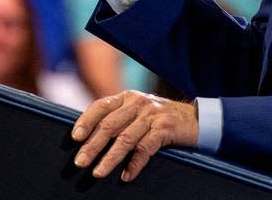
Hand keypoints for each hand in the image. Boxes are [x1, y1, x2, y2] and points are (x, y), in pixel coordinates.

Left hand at [71, 91, 198, 181]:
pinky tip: (126, 175)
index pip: (100, 106)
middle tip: (80, 162)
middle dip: (92, 145)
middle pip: (109, 125)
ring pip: (125, 138)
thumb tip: (89, 137)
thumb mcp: (138, 111)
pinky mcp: (165, 129)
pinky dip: (135, 164)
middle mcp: (137, 103)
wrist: (196, 119)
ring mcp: (152, 115)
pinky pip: (145, 148)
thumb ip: (119, 117)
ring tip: (98, 173)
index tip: (74, 137)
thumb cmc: (160, 118)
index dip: (86, 121)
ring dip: (110, 158)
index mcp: (126, 97)